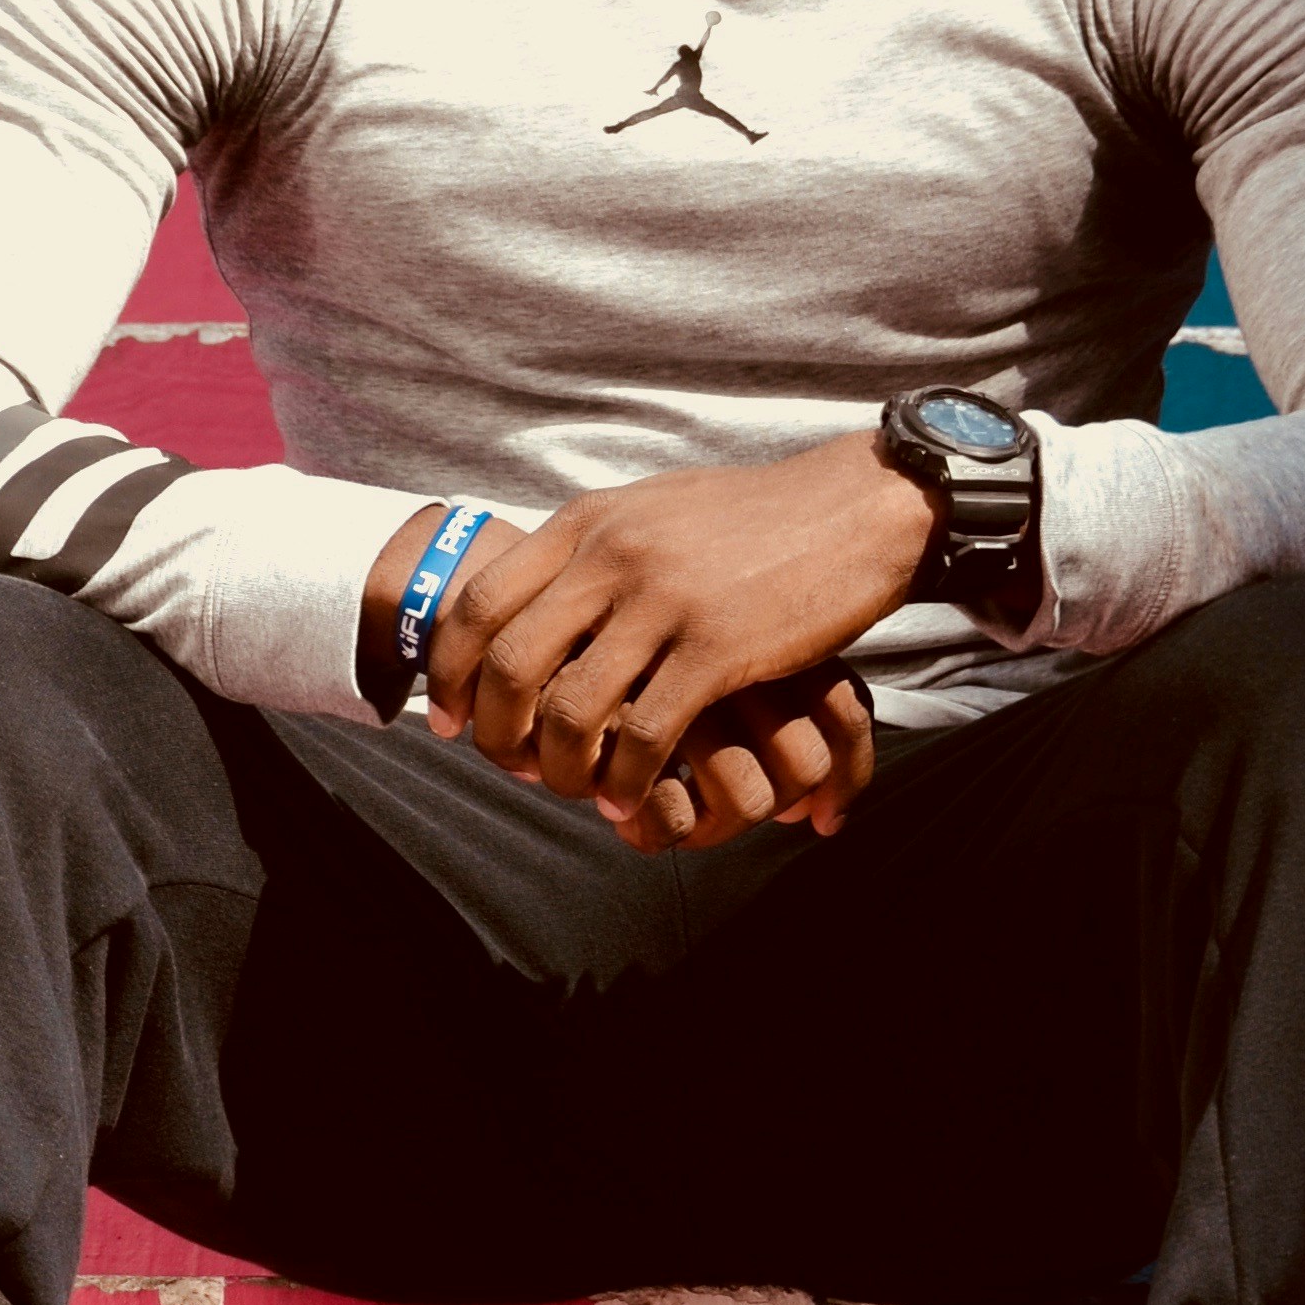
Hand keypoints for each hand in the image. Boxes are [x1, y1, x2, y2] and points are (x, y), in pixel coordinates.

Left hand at [420, 434, 932, 825]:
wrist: (854, 508)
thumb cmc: (755, 519)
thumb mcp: (654, 510)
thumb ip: (593, 547)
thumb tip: (537, 593)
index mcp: (587, 523)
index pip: (481, 603)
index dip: (450, 672)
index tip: (450, 719)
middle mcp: (612, 557)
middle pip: (511, 664)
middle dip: (495, 732)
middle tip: (506, 766)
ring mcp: (663, 603)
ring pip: (571, 710)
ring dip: (560, 768)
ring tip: (574, 789)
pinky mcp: (717, 649)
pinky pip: (644, 735)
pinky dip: (626, 780)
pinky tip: (631, 796)